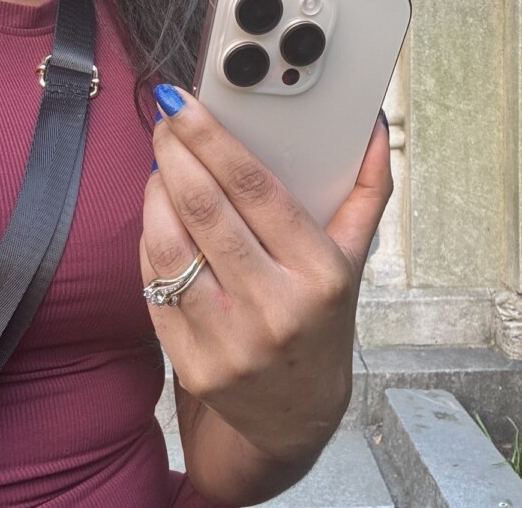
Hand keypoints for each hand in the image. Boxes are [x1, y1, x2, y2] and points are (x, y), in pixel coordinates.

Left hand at [140, 84, 391, 501]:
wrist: (294, 416)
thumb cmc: (321, 324)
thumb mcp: (352, 263)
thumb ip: (365, 192)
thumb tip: (373, 128)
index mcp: (320, 274)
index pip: (256, 188)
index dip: (212, 139)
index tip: (184, 105)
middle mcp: (275, 307)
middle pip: (205, 209)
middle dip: (175, 154)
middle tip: (165, 123)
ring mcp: (230, 339)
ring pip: (170, 245)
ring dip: (154, 194)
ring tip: (161, 168)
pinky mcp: (192, 363)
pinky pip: (152, 285)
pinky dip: (148, 242)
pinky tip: (157, 219)